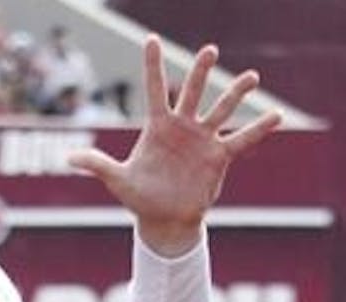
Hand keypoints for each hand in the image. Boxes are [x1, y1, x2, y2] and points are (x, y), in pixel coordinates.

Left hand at [68, 36, 281, 256]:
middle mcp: (182, 126)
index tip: (151, 39)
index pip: (155, 89)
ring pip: (221, 110)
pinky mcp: (219, 156)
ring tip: (252, 77)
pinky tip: (276, 116)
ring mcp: (203, 139)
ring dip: (236, 94)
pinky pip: (242, 139)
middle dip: (201, 72)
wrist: (164, 219)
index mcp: (157, 127)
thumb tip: (69, 158)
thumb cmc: (140, 197)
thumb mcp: (118, 180)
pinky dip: (258, 129)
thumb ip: (98, 165)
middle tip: (210, 50)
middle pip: (193, 92)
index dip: (152, 65)